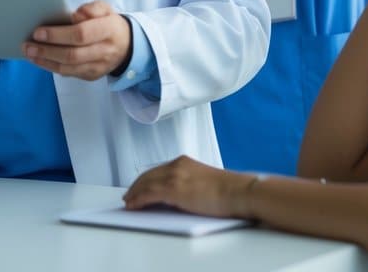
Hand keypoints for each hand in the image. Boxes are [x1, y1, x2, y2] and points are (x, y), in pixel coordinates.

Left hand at [23, 0, 129, 79]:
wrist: (126, 46)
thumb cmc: (109, 23)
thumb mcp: (106, 9)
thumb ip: (92, 8)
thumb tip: (76, 15)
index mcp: (108, 30)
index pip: (81, 34)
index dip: (58, 35)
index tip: (38, 32)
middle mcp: (104, 51)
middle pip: (72, 55)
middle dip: (46, 51)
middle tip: (27, 45)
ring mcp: (98, 67)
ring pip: (68, 68)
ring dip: (45, 61)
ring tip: (29, 53)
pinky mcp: (91, 76)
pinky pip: (69, 74)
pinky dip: (51, 67)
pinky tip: (39, 60)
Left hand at [123, 156, 256, 219]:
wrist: (239, 191)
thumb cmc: (229, 190)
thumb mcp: (204, 182)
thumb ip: (189, 183)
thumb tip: (178, 195)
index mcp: (185, 162)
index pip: (159, 170)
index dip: (146, 179)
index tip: (140, 186)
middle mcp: (177, 165)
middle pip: (149, 175)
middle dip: (137, 185)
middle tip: (129, 195)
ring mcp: (174, 176)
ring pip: (146, 183)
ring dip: (134, 193)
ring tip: (128, 202)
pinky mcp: (174, 189)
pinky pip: (148, 194)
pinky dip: (138, 199)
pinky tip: (133, 205)